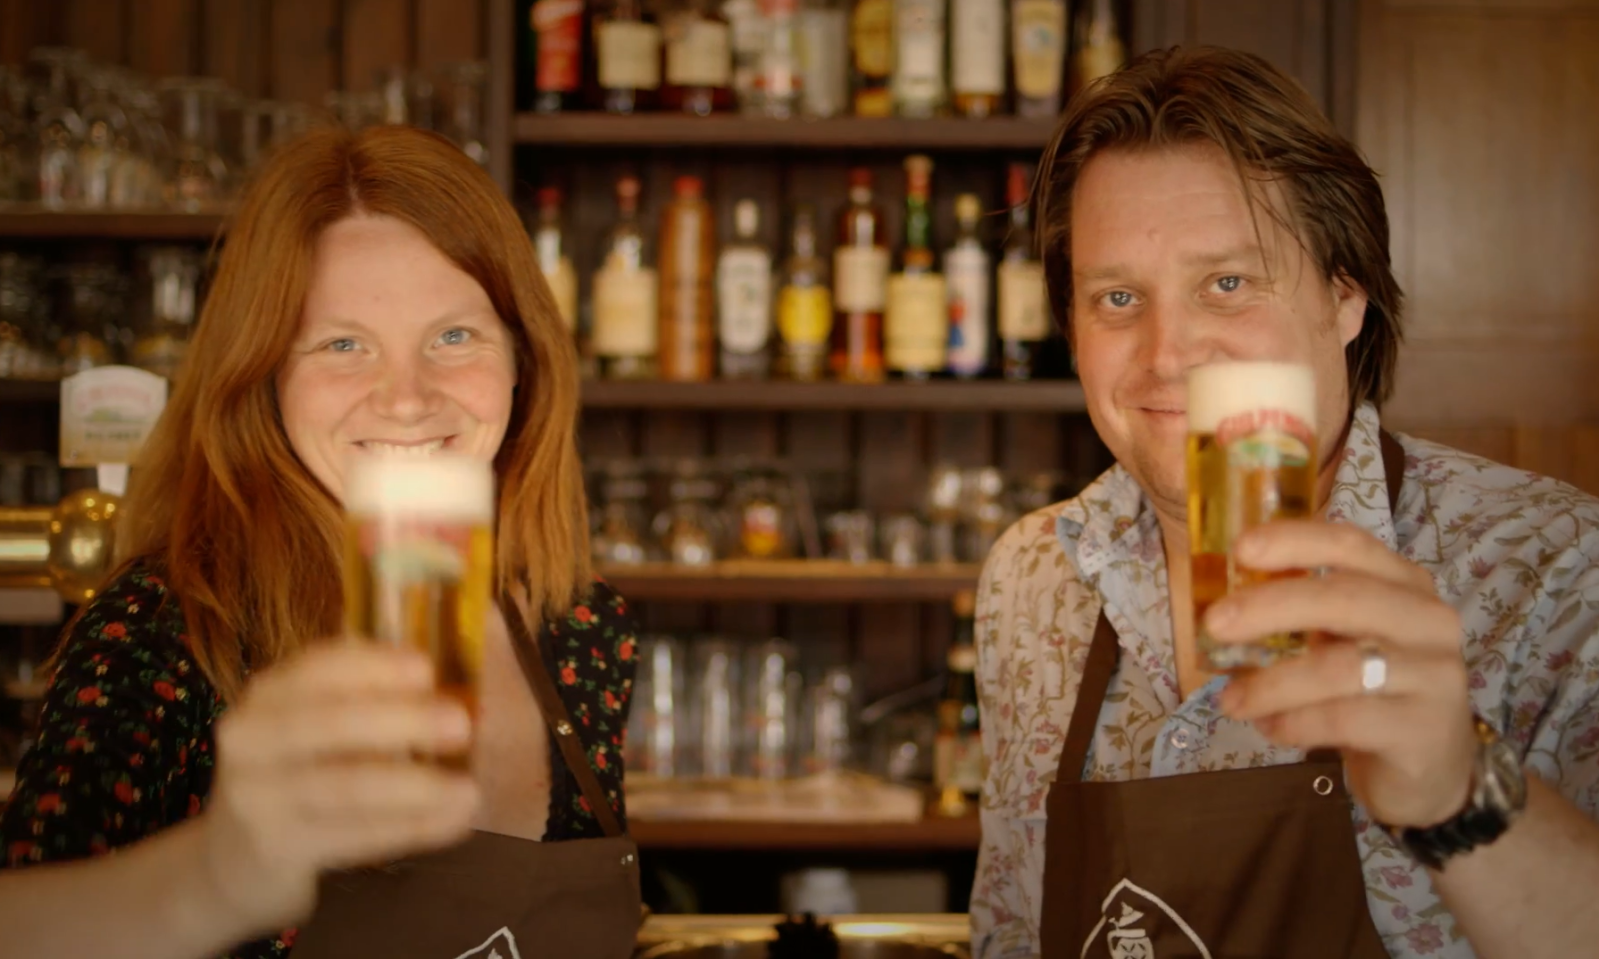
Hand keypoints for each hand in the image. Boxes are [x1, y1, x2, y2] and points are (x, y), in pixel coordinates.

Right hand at [194, 642, 478, 935]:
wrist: (232, 859)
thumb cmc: (294, 774)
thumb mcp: (310, 727)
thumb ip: (361, 701)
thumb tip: (443, 690)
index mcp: (267, 696)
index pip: (318, 667)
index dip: (375, 666)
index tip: (427, 669)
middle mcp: (252, 740)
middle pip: (332, 723)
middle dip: (404, 720)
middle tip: (462, 725)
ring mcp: (258, 797)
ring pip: (348, 786)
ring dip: (417, 787)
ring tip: (469, 790)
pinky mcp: (278, 849)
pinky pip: (356, 835)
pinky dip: (411, 827)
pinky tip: (453, 822)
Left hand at [1205, 519, 1477, 829]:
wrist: (1430, 769)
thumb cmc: (1373, 691)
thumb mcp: (1342, 641)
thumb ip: (1301, 616)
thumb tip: (1223, 608)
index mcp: (1403, 584)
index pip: (1350, 545)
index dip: (1295, 542)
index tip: (1241, 549)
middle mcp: (1427, 619)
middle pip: (1343, 597)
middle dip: (1270, 607)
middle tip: (1214, 624)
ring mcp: (1434, 674)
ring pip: (1340, 666)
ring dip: (1272, 683)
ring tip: (1230, 701)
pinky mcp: (1424, 728)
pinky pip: (1345, 718)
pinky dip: (1296, 722)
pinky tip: (1270, 729)